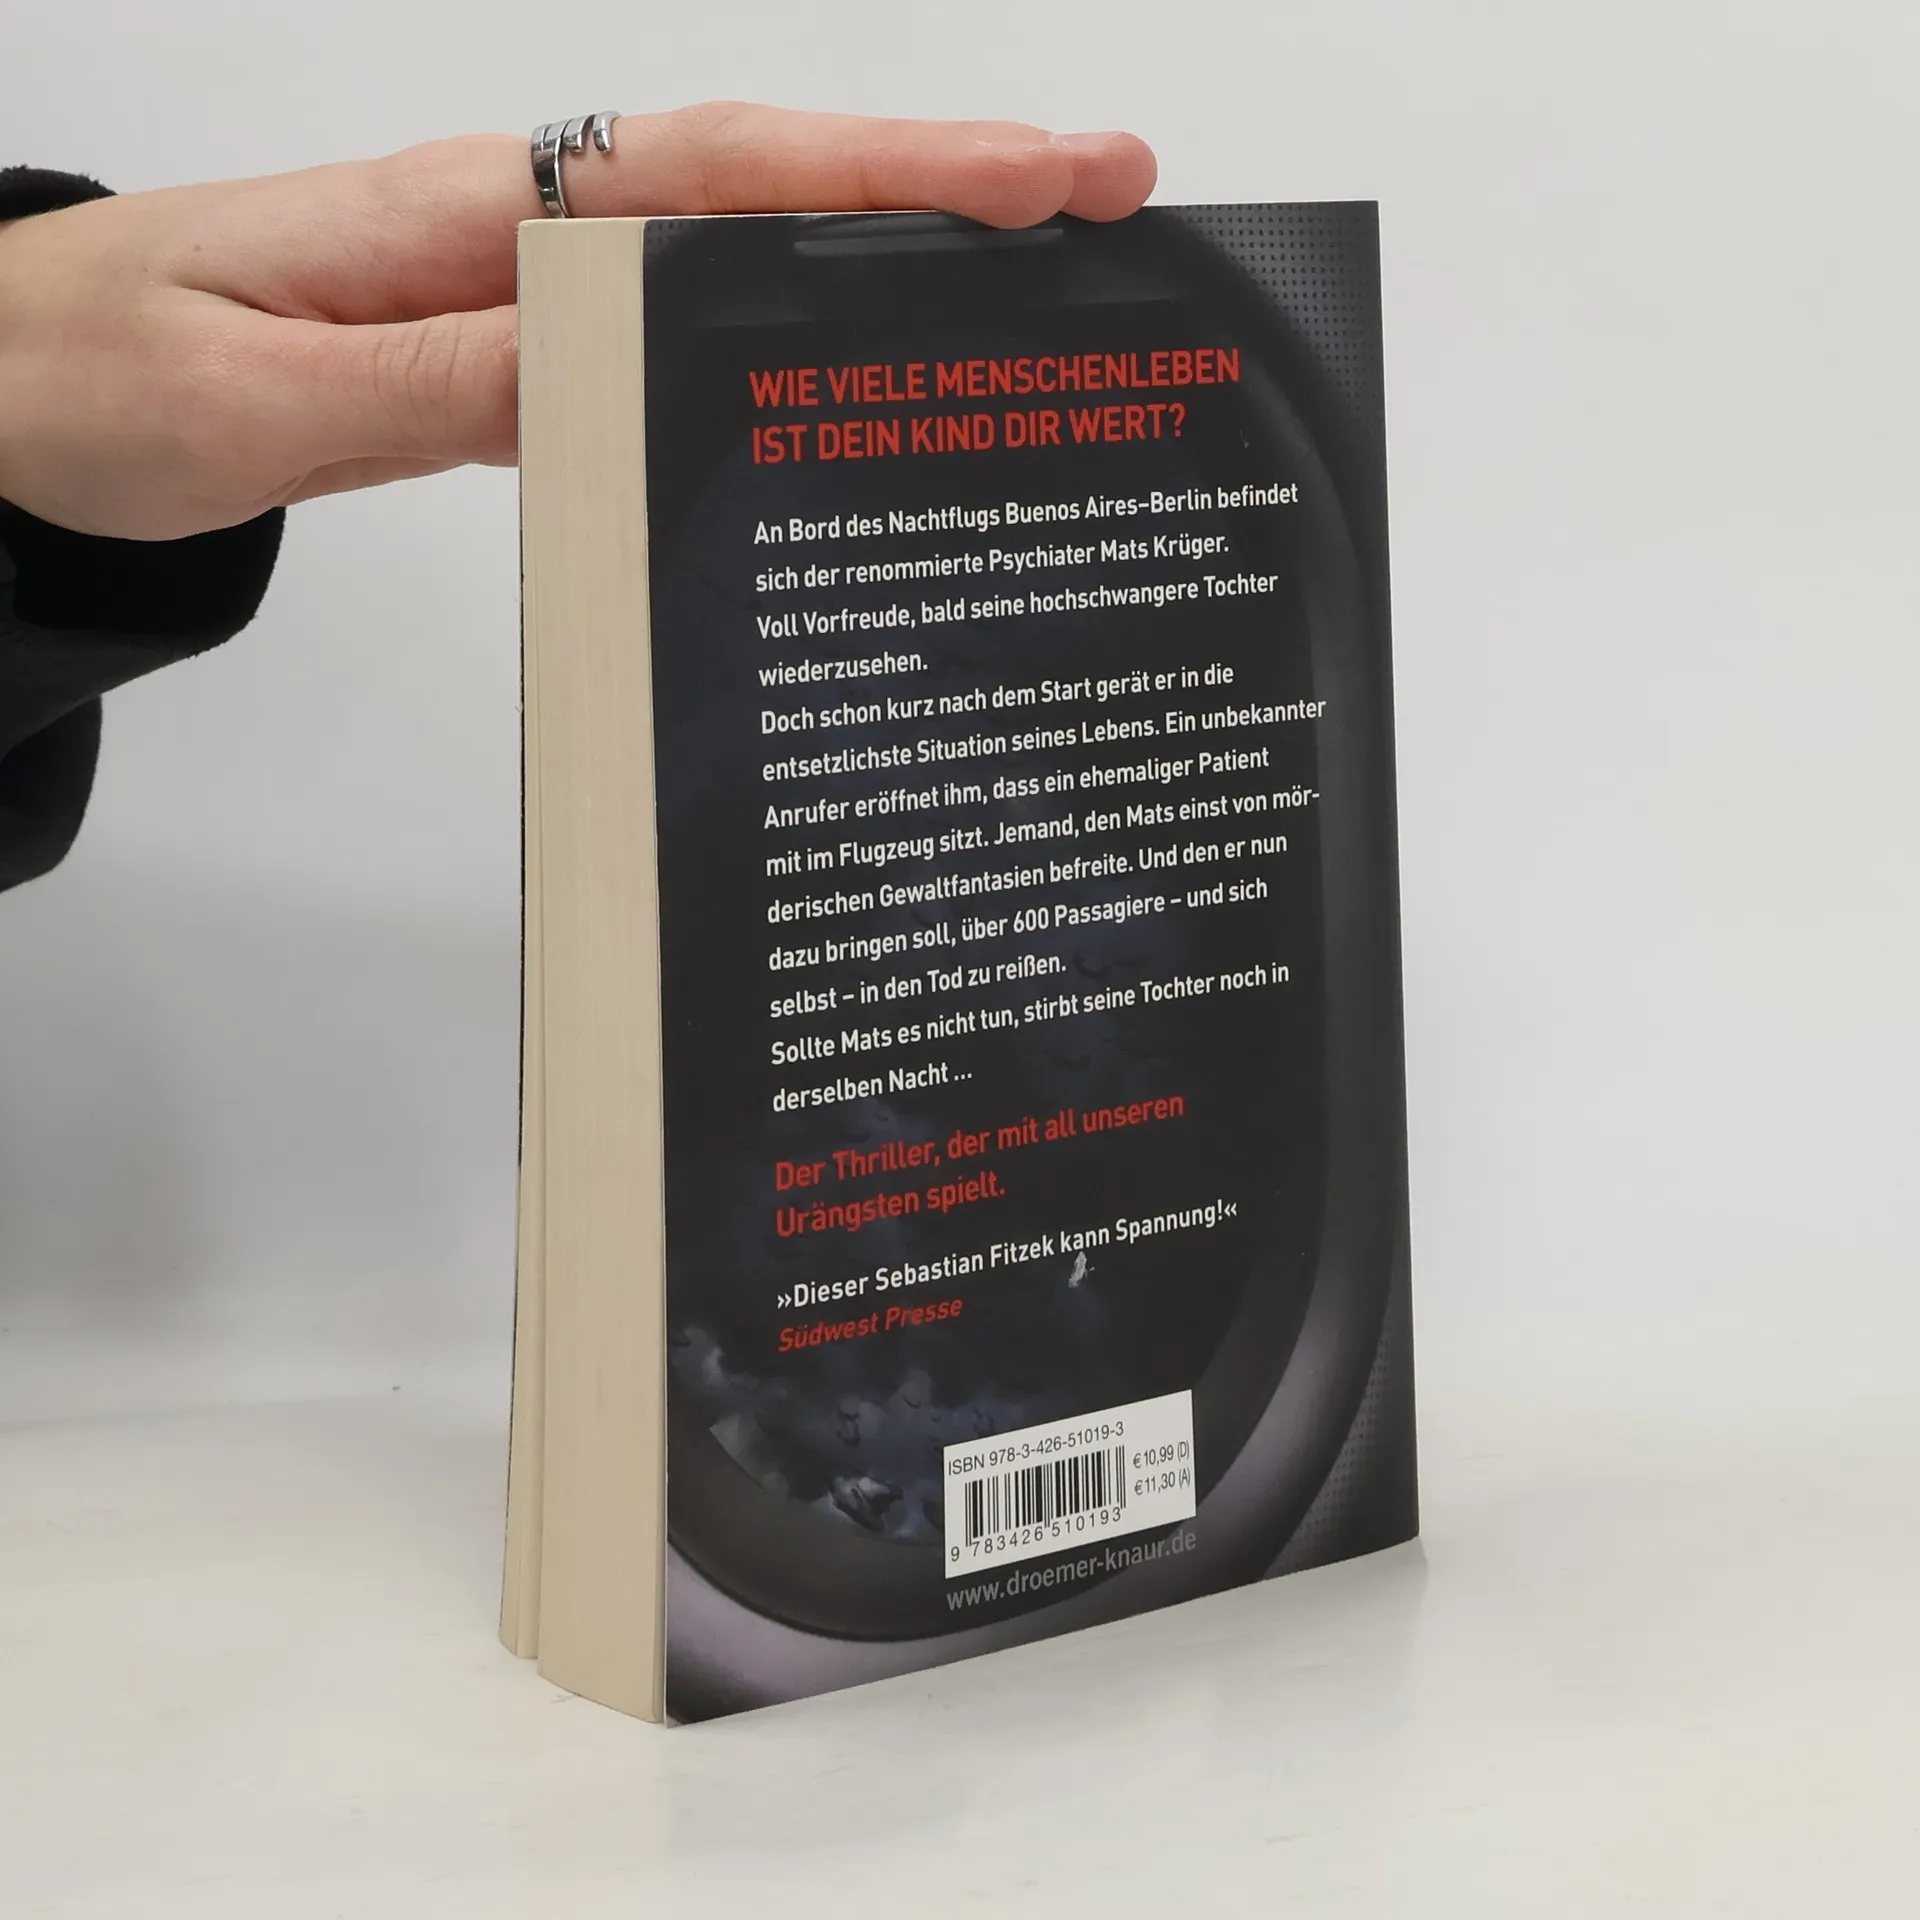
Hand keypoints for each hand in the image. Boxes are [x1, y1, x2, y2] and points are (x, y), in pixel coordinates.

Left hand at [0, 104, 1155, 540]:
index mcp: (471, 226)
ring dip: (883, 258)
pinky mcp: (504, 349)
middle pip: (764, 193)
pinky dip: (776, 333)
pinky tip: (844, 365)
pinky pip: (671, 333)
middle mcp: (515, 237)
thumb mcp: (254, 404)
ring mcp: (518, 291)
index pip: (719, 179)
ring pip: (734, 259)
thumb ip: (441, 389)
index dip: (893, 172)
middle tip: (1112, 209)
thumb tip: (623, 373)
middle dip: (944, 191)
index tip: (1048, 175)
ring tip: (1034, 286)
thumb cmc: (85, 382)